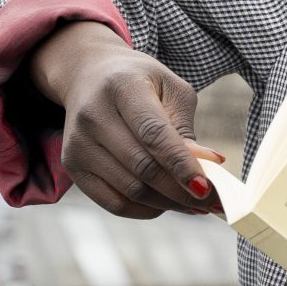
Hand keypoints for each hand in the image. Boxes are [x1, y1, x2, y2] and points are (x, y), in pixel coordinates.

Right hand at [31, 21, 225, 218]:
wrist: (88, 75)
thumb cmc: (141, 83)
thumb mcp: (171, 89)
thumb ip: (185, 127)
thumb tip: (207, 166)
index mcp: (122, 87)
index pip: (153, 134)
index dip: (181, 165)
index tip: (207, 188)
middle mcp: (93, 115)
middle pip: (143, 167)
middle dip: (182, 191)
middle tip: (213, 203)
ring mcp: (78, 143)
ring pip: (130, 190)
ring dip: (169, 204)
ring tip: (195, 205)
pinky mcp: (72, 166)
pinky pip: (113, 203)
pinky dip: (145, 210)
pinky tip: (166, 204)